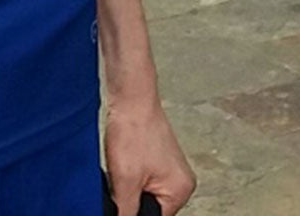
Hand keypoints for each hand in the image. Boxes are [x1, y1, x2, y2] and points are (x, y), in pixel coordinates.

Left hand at [104, 92, 194, 215]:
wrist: (130, 96)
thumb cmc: (133, 129)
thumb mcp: (125, 180)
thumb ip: (126, 211)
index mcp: (180, 191)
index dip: (131, 214)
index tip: (120, 202)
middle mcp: (181, 181)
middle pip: (150, 207)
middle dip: (130, 200)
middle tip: (118, 181)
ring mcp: (170, 168)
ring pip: (143, 193)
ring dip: (128, 187)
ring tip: (120, 168)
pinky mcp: (158, 158)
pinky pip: (142, 178)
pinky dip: (128, 175)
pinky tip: (122, 161)